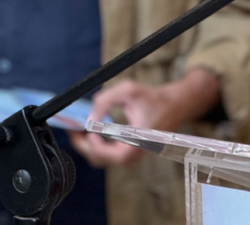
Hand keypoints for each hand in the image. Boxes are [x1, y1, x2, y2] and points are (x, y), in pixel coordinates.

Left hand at [69, 68, 219, 167]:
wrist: (176, 104)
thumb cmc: (156, 98)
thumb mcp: (129, 90)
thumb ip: (106, 100)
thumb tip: (89, 115)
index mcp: (135, 145)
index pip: (103, 154)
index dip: (89, 142)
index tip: (85, 126)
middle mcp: (133, 156)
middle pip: (97, 158)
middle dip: (82, 143)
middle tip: (72, 127)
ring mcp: (131, 156)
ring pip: (100, 158)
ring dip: (87, 143)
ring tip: (79, 127)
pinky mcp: (130, 153)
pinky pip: (107, 153)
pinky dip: (96, 143)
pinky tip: (92, 129)